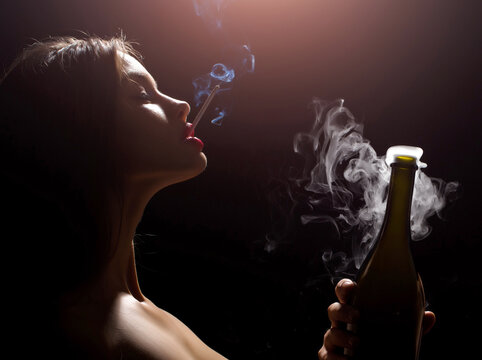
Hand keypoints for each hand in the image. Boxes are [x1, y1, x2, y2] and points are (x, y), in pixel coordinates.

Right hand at [318, 279, 436, 359]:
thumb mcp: (397, 336)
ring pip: (330, 333)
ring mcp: (333, 341)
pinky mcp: (329, 357)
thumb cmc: (380, 348)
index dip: (344, 288)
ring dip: (342, 336)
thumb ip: (411, 326)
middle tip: (357, 316)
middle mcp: (340, 324)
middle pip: (333, 310)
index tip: (352, 287)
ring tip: (357, 343)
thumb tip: (430, 315)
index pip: (344, 293)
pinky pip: (327, 356)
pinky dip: (336, 358)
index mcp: (354, 311)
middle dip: (343, 311)